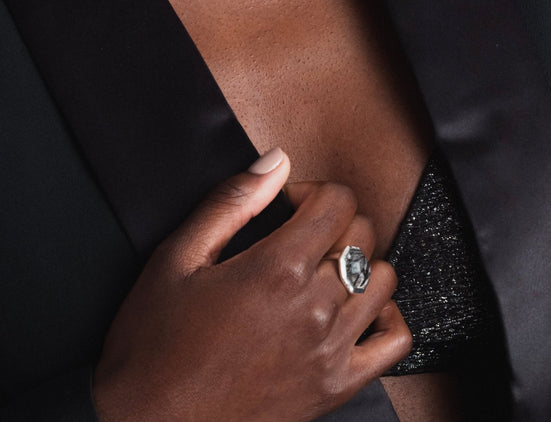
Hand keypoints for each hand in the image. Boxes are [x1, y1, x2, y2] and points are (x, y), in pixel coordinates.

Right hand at [92, 148, 410, 421]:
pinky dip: (385, 316)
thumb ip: (232, 201)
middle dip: (331, 220)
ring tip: (319, 268)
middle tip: (295, 232)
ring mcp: (330, 351)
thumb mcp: (178, 256)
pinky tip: (352, 308)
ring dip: (357, 263)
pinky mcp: (335, 388)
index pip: (337, 201)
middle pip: (361, 234)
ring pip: (382, 280)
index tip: (284, 204)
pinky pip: (394, 341)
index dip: (310, 190)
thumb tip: (276, 161)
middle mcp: (314, 308)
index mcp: (277, 268)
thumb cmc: (155, 343)